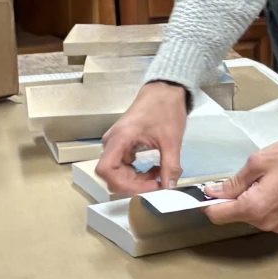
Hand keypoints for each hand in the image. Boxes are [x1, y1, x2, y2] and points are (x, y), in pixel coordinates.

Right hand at [95, 81, 188, 195]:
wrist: (164, 91)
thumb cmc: (165, 109)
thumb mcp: (171, 140)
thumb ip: (170, 165)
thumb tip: (169, 187)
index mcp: (120, 138)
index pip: (106, 171)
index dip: (126, 185)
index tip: (150, 186)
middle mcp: (112, 142)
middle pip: (112, 176)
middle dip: (135, 185)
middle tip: (158, 183)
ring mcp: (116, 144)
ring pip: (118, 173)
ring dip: (137, 180)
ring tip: (158, 174)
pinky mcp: (122, 145)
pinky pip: (123, 166)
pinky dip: (137, 173)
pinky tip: (154, 169)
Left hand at [202, 137, 277, 232]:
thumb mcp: (256, 163)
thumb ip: (232, 182)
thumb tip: (213, 192)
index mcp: (254, 207)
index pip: (217, 215)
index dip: (208, 203)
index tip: (207, 191)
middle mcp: (263, 222)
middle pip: (231, 215)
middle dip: (230, 199)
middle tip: (243, 178)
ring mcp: (274, 225)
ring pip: (246, 216)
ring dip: (245, 201)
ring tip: (261, 181)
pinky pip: (260, 216)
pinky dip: (258, 204)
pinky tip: (269, 188)